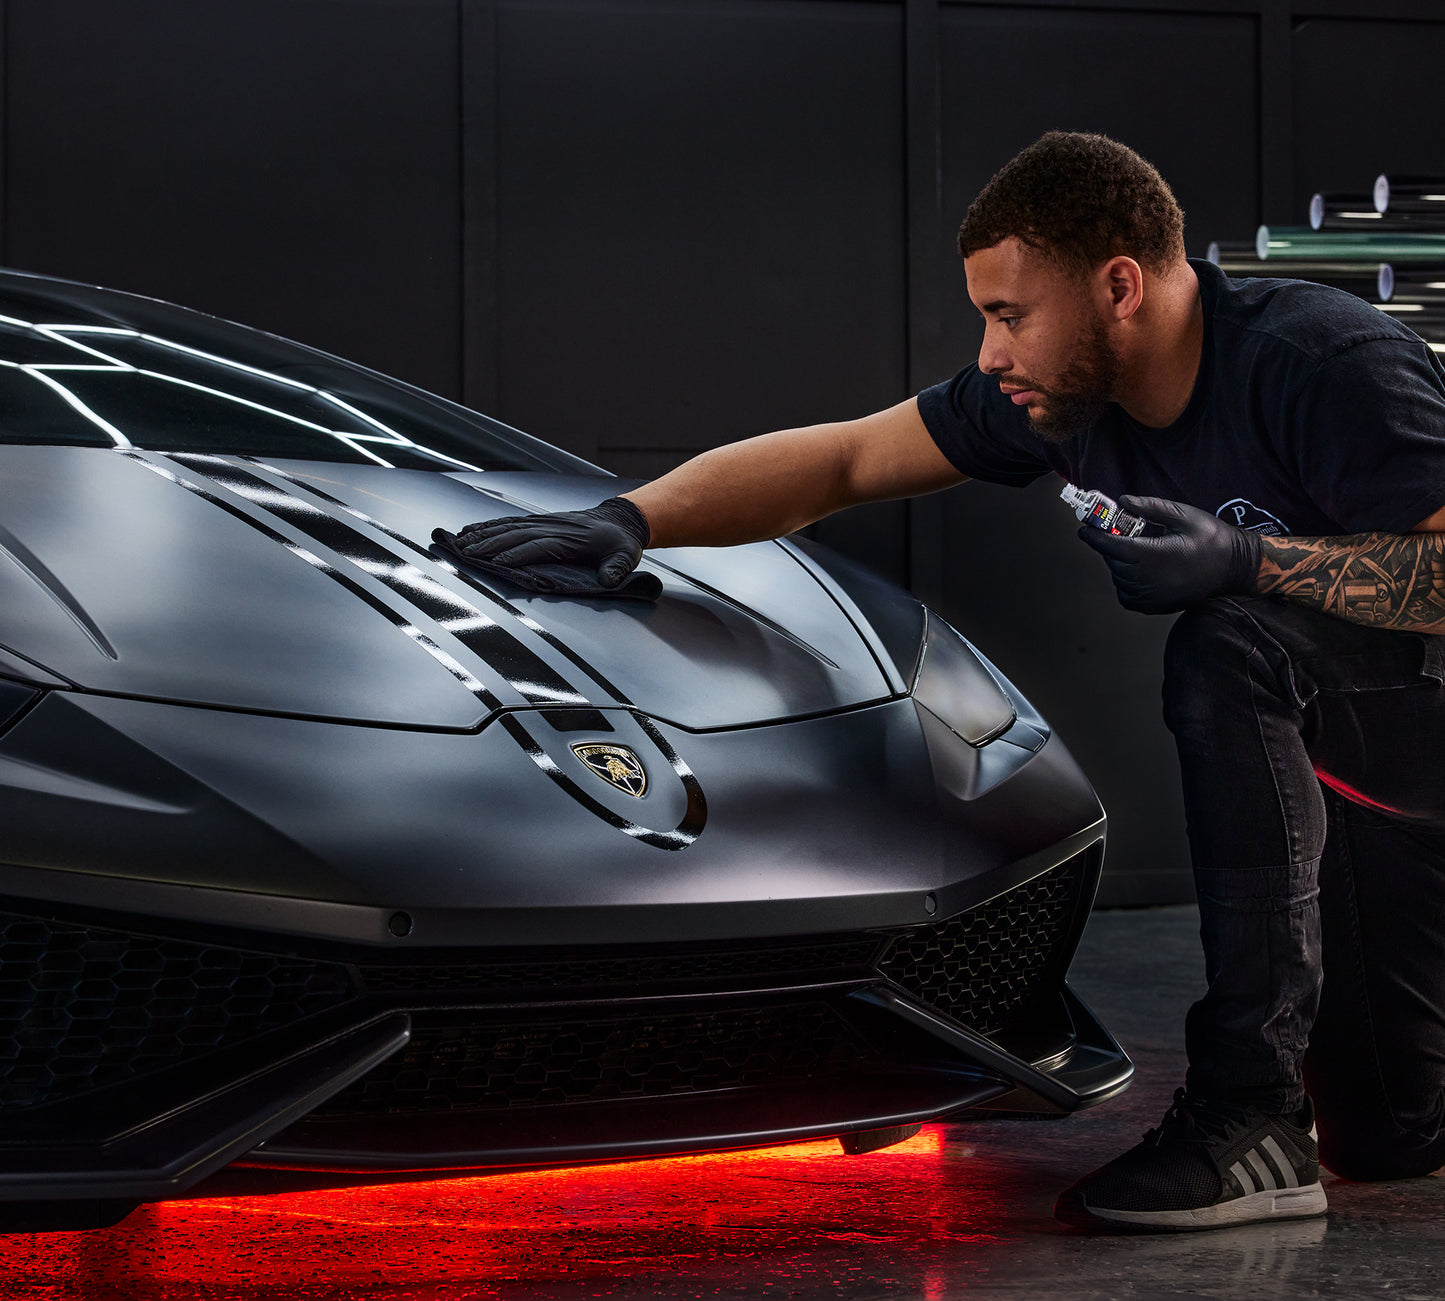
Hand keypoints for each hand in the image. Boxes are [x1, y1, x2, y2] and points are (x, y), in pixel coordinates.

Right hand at [434, 496, 649, 588]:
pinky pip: (508, 523)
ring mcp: (542, 522)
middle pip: (515, 535)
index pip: (538, 546)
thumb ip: (616, 569)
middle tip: (465, 554)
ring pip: (507, 527)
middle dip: (489, 545)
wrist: (618, 520)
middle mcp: (551, 527)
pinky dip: (487, 526)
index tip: (496, 564)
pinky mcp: (537, 521)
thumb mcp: (625, 557)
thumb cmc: (619, 543)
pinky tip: (469, 532)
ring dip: (482, 535)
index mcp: (568, 539)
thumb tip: (609, 580)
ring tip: (459, 543)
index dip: (517, 555)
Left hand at [1077, 495, 1261, 613]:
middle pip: (1114, 561)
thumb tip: (1122, 501)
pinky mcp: (1156, 607)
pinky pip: (1127, 596)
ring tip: (1133, 549)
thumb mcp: (1184, 515)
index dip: (1095, 537)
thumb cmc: (1212, 538)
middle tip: (1112, 531)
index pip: (1112, 546)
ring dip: (1119, 563)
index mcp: (1155, 554)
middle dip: (1109, 546)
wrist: (1235, 568)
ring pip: (1119, 578)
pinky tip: (1138, 570)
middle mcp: (1149, 579)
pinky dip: (1125, 583)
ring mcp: (1152, 596)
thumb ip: (1151, 508)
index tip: (1083, 529)